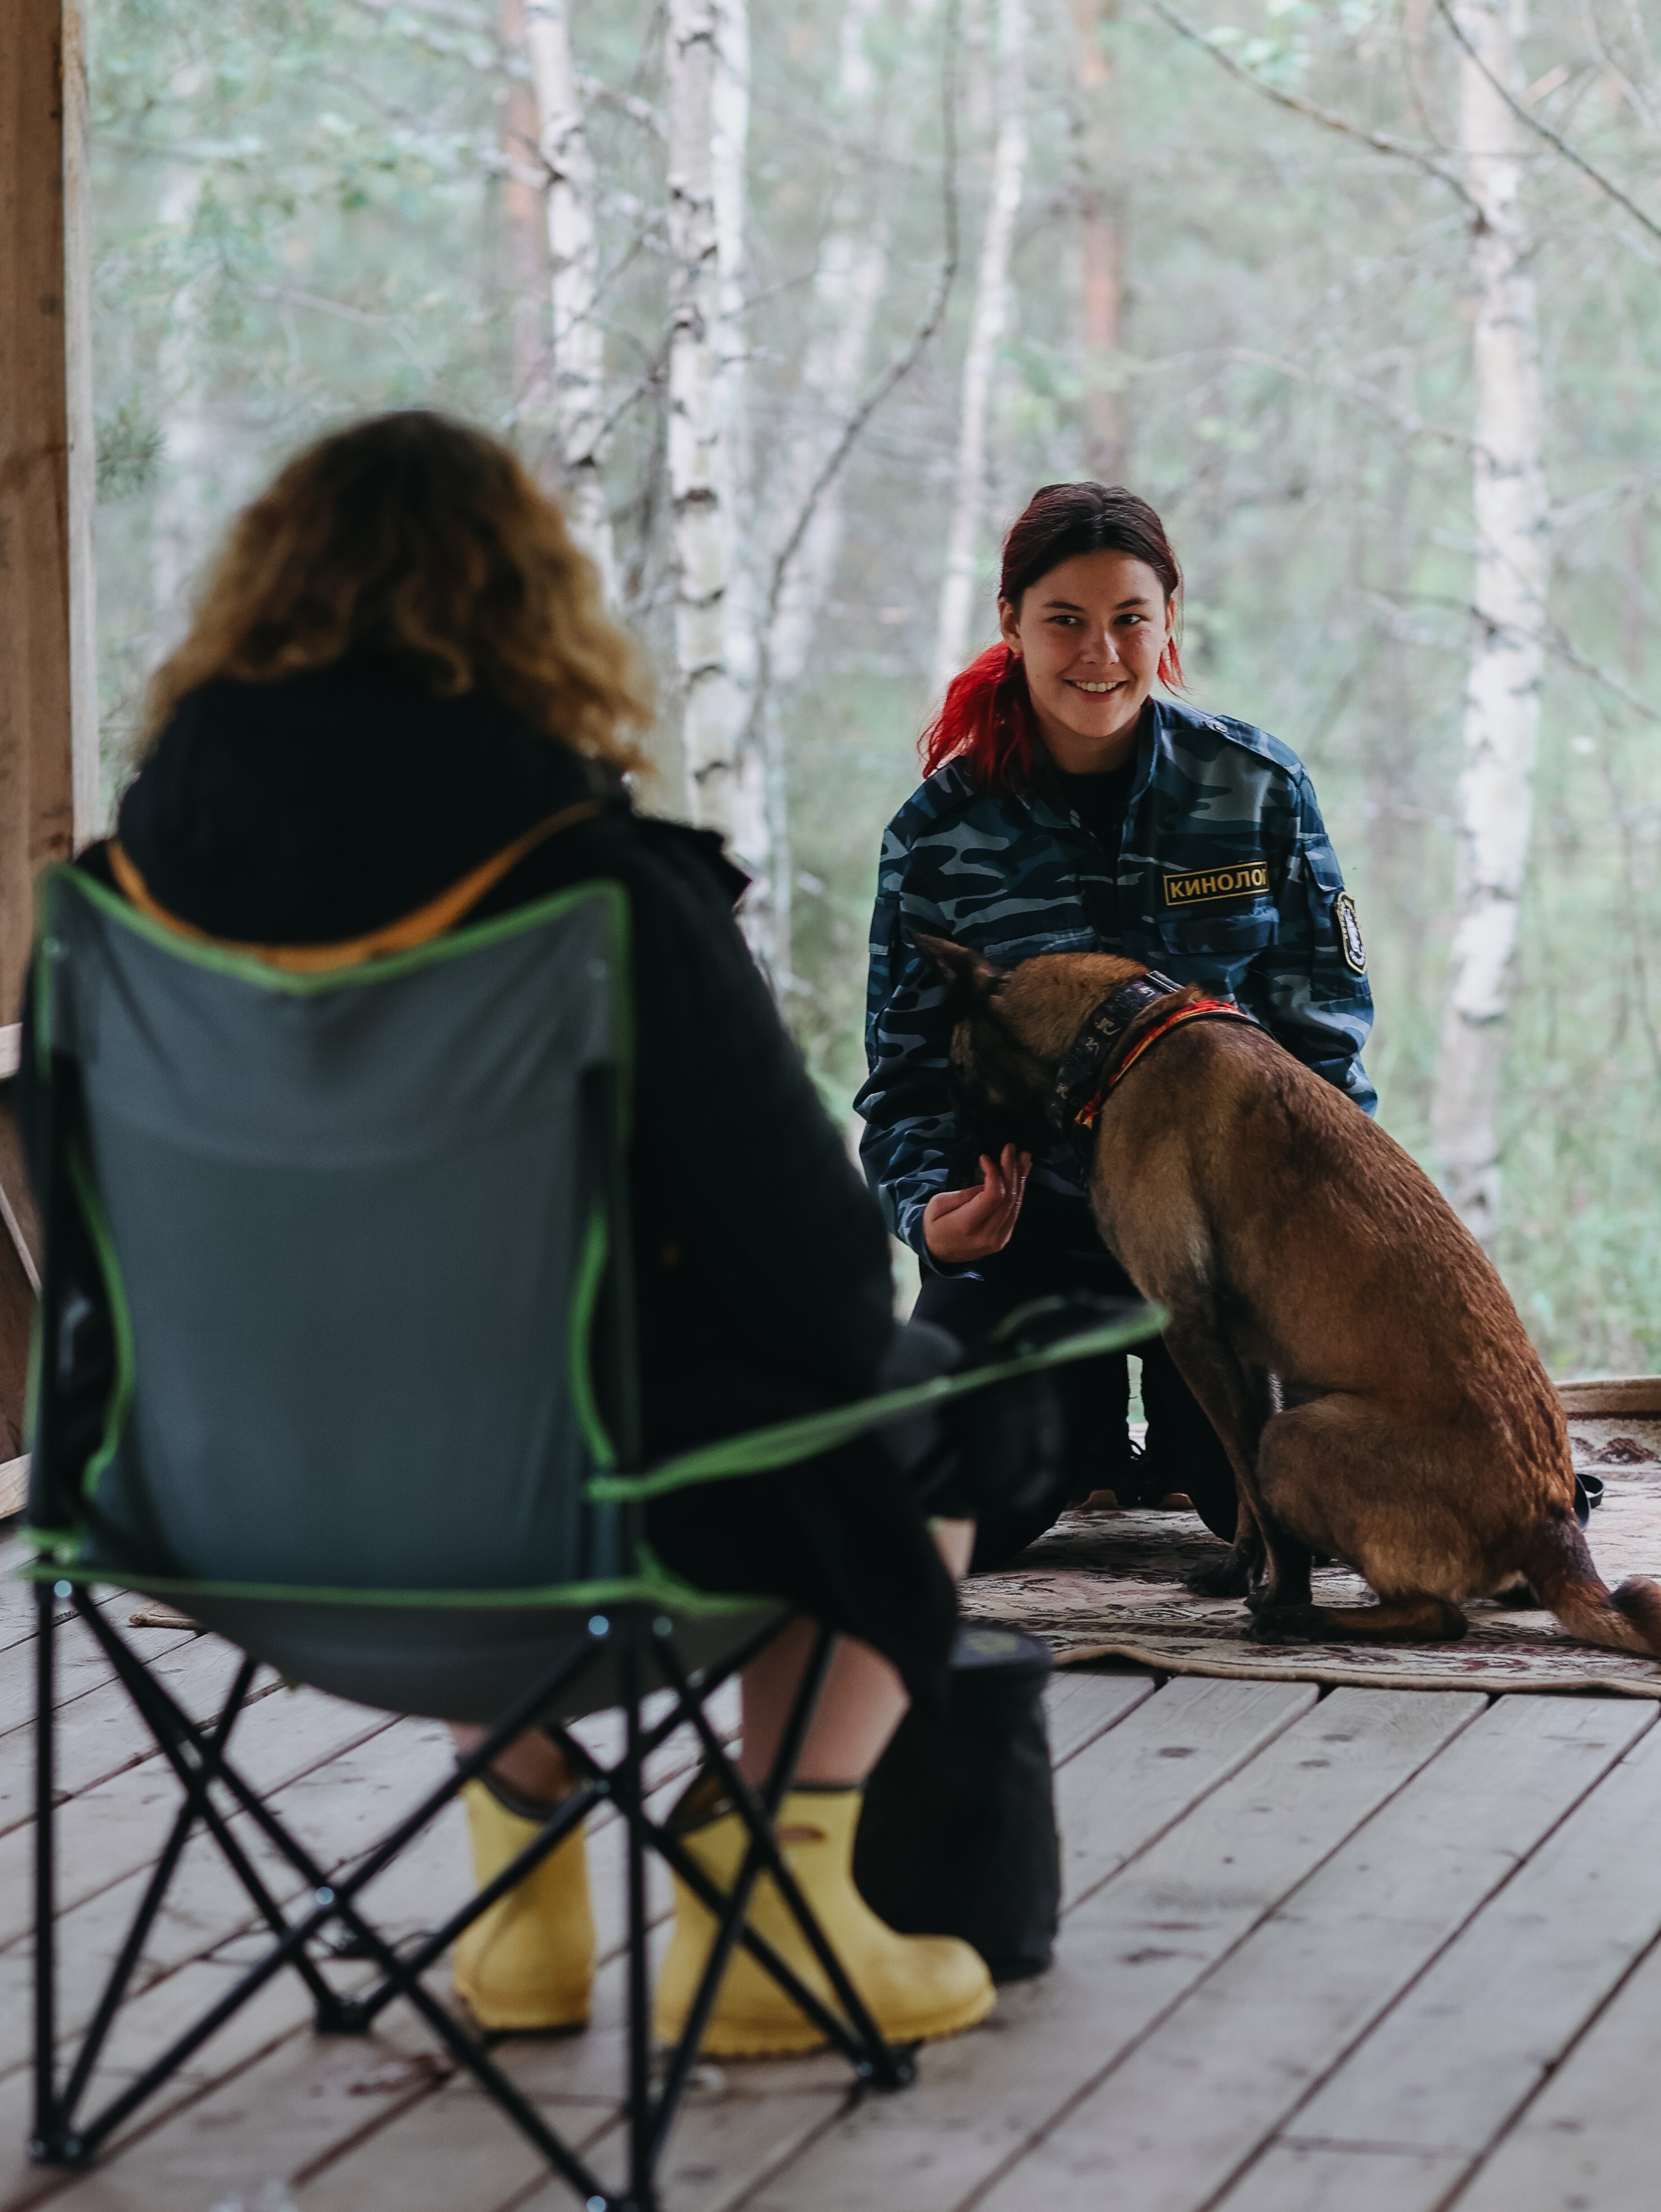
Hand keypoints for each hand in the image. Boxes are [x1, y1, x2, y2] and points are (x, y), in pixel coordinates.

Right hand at [922, 1144, 1030, 1264]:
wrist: (938, 1254)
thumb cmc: (934, 1226)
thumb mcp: (938, 1205)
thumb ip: (965, 1194)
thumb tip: (989, 1182)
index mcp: (967, 1226)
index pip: (993, 1196)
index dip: (994, 1173)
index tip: (985, 1158)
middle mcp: (988, 1235)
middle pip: (1008, 1198)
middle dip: (1011, 1170)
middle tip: (1011, 1148)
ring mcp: (999, 1238)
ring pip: (1016, 1204)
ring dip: (1020, 1178)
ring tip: (1023, 1157)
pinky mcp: (1004, 1237)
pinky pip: (1015, 1211)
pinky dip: (1019, 1191)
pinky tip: (1021, 1175)